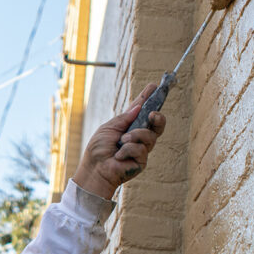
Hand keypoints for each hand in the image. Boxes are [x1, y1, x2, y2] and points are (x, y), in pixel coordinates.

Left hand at [71, 83, 166, 199]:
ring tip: (122, 141)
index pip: (143, 111)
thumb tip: (139, 107)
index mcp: (130, 127)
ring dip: (135, 136)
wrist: (94, 168)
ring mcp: (142, 149)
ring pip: (149, 136)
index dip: (149, 98)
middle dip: (158, 117)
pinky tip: (119, 156)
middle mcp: (139, 137)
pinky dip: (128, 150)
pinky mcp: (142, 161)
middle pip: (157, 125)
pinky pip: (141, 149)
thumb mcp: (109, 127)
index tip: (154, 86)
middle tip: (152, 114)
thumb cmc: (98, 149)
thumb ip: (124, 118)